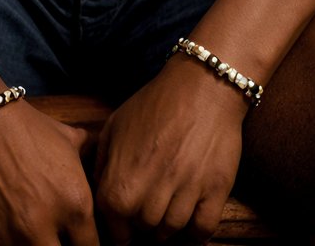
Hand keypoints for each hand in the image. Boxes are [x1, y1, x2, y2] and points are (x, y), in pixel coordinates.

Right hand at [0, 99, 100, 245]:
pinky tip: (9, 229)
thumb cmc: (26, 127)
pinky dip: (8, 244)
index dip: (85, 242)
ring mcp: (12, 238)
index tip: (78, 238)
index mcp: (75, 204)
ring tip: (31, 231)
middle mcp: (45, 227)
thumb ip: (86, 157)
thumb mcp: (67, 139)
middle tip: (55, 237)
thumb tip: (95, 158)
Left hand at [94, 58, 245, 242]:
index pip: (114, 227)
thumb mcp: (116, 125)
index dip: (118, 225)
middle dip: (143, 222)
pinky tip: (190, 215)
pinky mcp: (215, 191)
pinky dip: (195, 230)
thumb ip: (103, 164)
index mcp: (121, 180)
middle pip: (144, 231)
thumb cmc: (155, 103)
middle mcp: (151, 192)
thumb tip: (98, 192)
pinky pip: (203, 230)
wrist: (201, 84)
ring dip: (168, 226)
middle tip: (148, 207)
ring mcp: (185, 193)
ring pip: (172, 232)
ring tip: (167, 208)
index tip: (124, 219)